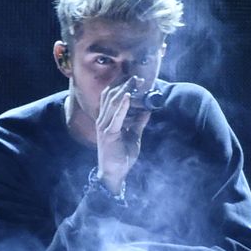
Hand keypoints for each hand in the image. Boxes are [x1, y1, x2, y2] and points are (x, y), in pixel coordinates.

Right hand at [95, 76, 152, 193]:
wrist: (114, 173)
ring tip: (133, 81)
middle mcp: (103, 120)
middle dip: (123, 84)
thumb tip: (147, 110)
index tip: (133, 77)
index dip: (120, 85)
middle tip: (136, 76)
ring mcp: (104, 126)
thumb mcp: (134, 135)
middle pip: (110, 96)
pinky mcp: (109, 134)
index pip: (110, 97)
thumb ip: (139, 122)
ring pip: (112, 103)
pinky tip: (127, 97)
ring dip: (124, 90)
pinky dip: (121, 106)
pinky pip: (115, 117)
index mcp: (107, 119)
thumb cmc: (121, 156)